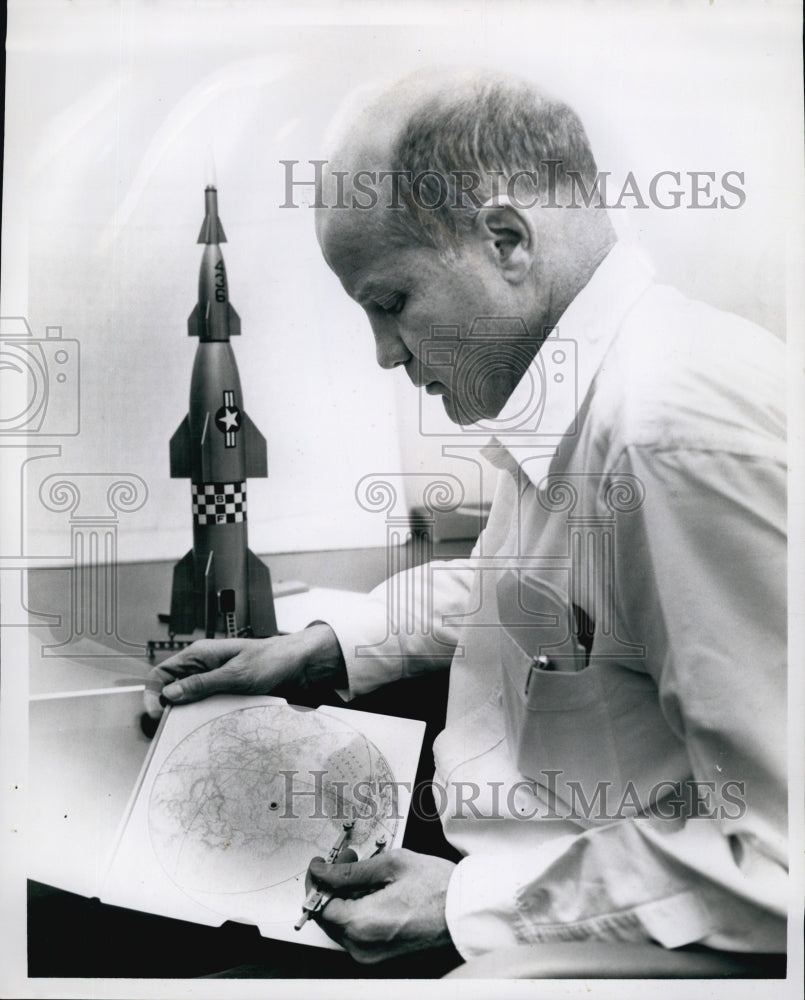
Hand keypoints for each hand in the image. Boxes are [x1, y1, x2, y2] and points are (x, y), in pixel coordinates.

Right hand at [143, 623, 344, 718]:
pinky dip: (206, 718)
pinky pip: (208, 708)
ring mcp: (215, 681)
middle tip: (172, 730)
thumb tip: (170, 694)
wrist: (302, 665)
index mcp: (200, 656)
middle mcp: (204, 668)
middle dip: (169, 710)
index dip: (153, 694)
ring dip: (189, 717)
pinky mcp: (228, 693)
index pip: (161, 674)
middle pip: (172, 691)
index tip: (156, 715)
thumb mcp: (235, 675)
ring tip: (194, 731)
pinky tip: (212, 728)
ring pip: (190, 702)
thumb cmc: (272, 660)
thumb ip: (202, 684)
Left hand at [308, 848, 455, 962]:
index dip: (317, 880)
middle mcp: (362, 946)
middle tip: (349, 859)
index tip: (322, 863)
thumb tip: (323, 872)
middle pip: (328, 915)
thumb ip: (350, 871)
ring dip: (345, 895)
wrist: (464, 910)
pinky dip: (357, 909)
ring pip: (341, 923)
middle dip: (333, 884)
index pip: (319, 904)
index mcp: (362, 924)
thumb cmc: (437, 887)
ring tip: (364, 870)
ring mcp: (371, 954)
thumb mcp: (391, 864)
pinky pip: (356, 932)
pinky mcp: (380, 955)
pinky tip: (372, 889)